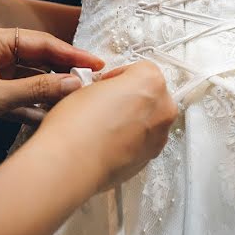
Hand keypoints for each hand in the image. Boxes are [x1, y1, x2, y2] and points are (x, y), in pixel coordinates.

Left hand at [0, 26, 104, 132]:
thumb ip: (38, 89)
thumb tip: (75, 83)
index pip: (42, 43)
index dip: (72, 54)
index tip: (96, 64)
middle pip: (39, 59)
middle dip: (64, 72)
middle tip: (91, 83)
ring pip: (31, 79)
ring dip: (50, 92)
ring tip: (76, 101)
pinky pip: (19, 97)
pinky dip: (34, 106)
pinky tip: (52, 116)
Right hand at [38, 61, 177, 191]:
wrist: (71, 165)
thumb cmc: (76, 127)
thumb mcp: (88, 88)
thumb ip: (110, 86)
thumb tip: (109, 93)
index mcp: (150, 81)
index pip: (140, 69)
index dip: (118, 77)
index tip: (107, 84)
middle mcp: (163, 107)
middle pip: (151, 95)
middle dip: (130, 99)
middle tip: (105, 105)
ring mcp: (160, 134)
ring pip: (150, 119)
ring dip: (133, 121)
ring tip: (104, 127)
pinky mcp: (152, 156)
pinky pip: (144, 141)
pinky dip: (131, 140)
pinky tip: (108, 143)